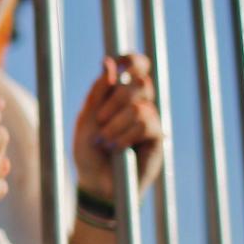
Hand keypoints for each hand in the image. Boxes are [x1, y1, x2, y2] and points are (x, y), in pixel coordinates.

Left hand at [73, 53, 162, 200]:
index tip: (118, 63)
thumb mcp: (86, 119)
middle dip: (115, 101)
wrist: (96, 183)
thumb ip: (98, 92)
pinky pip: (146, 124)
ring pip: (139, 107)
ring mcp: (149, 120)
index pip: (135, 66)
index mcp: (118, 94)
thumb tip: (108, 63)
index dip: (131, 60)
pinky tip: (117, 148)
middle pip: (140, 82)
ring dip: (116, 124)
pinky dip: (126, 135)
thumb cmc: (88, 151)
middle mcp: (137, 103)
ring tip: (104, 142)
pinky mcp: (157, 138)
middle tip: (98, 121)